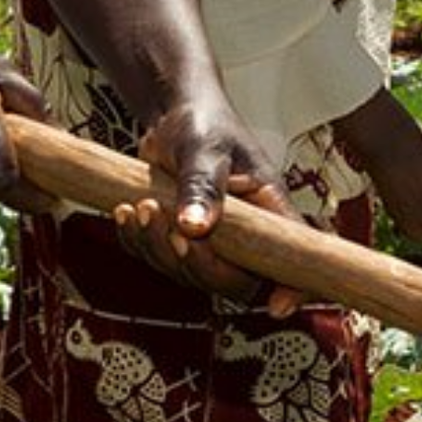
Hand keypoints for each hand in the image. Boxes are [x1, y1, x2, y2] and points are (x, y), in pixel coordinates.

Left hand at [107, 97, 295, 305]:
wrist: (174, 115)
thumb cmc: (204, 123)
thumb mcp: (206, 149)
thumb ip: (202, 187)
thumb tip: (196, 228)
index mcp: (270, 213)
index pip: (294, 259)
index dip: (293, 289)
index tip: (276, 306)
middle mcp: (247, 236)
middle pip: (234, 281)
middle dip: (198, 265)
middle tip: (172, 228)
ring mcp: (214, 243)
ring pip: (189, 274)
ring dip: (158, 249)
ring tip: (141, 207)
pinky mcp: (181, 241)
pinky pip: (159, 261)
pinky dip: (138, 242)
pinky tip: (127, 213)